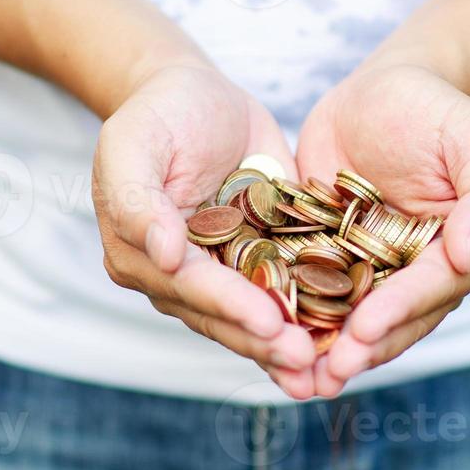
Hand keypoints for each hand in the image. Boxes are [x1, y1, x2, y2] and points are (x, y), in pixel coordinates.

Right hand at [92, 61, 316, 395]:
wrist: (197, 95)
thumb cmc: (160, 113)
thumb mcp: (134, 143)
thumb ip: (138, 199)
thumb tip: (162, 254)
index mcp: (139, 254)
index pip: (188, 286)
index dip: (228, 306)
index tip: (267, 324)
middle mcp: (176, 276)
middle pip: (221, 316)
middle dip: (263, 341)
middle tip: (305, 361)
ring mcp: (217, 275)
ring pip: (250, 320)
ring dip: (284, 349)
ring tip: (322, 374)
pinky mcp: (255, 264)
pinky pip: (280, 297)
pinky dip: (306, 323)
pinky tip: (335, 348)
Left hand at [295, 60, 469, 396]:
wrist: (379, 91)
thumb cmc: (433, 108)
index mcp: (469, 246)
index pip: (437, 285)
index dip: (403, 308)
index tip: (367, 327)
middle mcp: (428, 270)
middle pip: (401, 318)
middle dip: (368, 346)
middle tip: (332, 369)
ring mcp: (382, 272)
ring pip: (364, 322)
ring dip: (336, 353)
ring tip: (304, 380)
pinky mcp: (339, 264)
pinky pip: (323, 300)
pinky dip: (304, 327)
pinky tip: (277, 351)